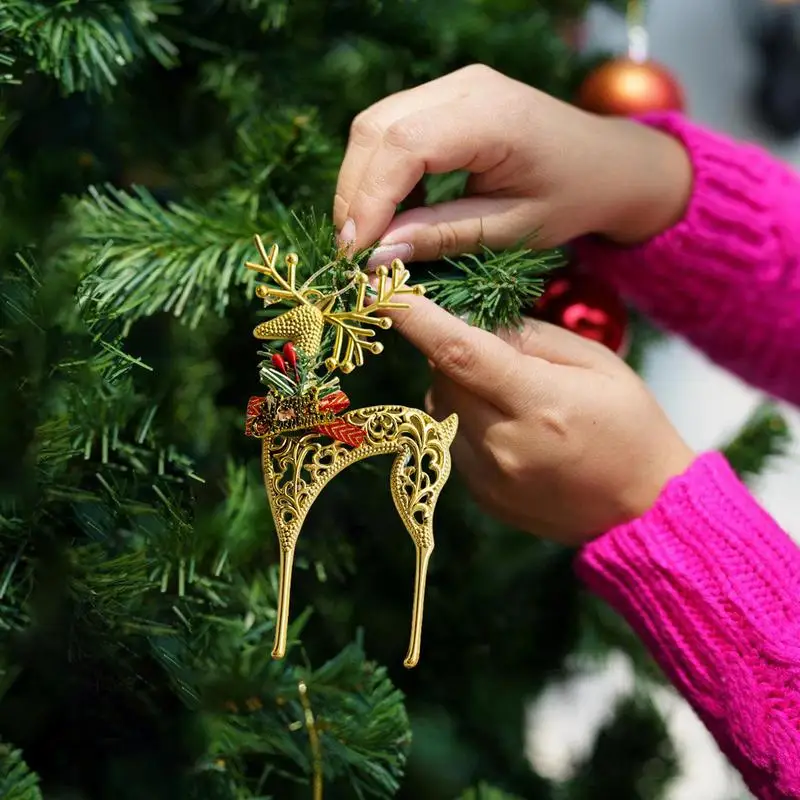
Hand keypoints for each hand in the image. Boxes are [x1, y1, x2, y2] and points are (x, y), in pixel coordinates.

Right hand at [334, 64, 691, 263]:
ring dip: (362, 183)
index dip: (369, 200)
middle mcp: (466, 84)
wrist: (607, 163)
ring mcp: (454, 84)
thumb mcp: (511, 229)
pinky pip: (392, 128)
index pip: (405, 146)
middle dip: (355, 193)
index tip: (356, 253)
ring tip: (371, 236)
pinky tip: (392, 211)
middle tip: (354, 252)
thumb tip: (376, 255)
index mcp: (494, 116)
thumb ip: (442, 235)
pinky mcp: (446, 96)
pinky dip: (379, 172)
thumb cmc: (572, 198)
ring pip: (376, 125)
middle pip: (377, 128)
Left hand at [389, 295, 693, 543]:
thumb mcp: (594, 362)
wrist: (644, 507)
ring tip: (511, 399)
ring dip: (458, 388)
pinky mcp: (480, 496)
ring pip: (439, 407)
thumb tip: (470, 321)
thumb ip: (528, 337)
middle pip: (441, 377)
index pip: (460, 352)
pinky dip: (466, 420)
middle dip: (452, 352)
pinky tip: (510, 430)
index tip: (380, 288)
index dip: (414, 317)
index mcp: (539, 403)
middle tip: (498, 355)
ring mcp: (487, 477)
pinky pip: (449, 439)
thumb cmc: (629, 424)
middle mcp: (503, 444)